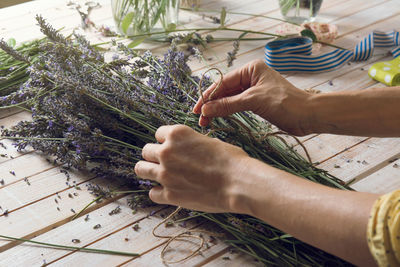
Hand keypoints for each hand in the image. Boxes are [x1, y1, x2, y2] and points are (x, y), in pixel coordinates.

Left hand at [134, 125, 249, 212]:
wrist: (239, 183)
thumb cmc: (231, 160)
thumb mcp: (210, 142)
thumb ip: (191, 144)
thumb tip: (186, 148)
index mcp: (177, 134)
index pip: (158, 133)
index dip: (166, 141)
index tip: (172, 148)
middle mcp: (166, 151)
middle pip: (146, 151)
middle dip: (155, 156)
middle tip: (166, 163)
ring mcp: (165, 174)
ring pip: (141, 169)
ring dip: (149, 171)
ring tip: (160, 175)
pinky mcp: (169, 194)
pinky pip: (152, 193)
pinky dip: (159, 193)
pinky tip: (169, 192)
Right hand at [193, 59, 311, 135]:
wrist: (308, 116)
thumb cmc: (285, 103)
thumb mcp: (254, 101)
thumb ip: (228, 105)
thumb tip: (205, 110)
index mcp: (251, 70)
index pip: (223, 82)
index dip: (208, 96)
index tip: (197, 109)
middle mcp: (251, 77)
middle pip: (224, 91)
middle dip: (212, 104)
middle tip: (200, 119)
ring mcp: (253, 90)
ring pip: (229, 99)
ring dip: (218, 110)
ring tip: (206, 122)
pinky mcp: (256, 102)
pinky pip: (236, 106)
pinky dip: (227, 112)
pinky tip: (218, 118)